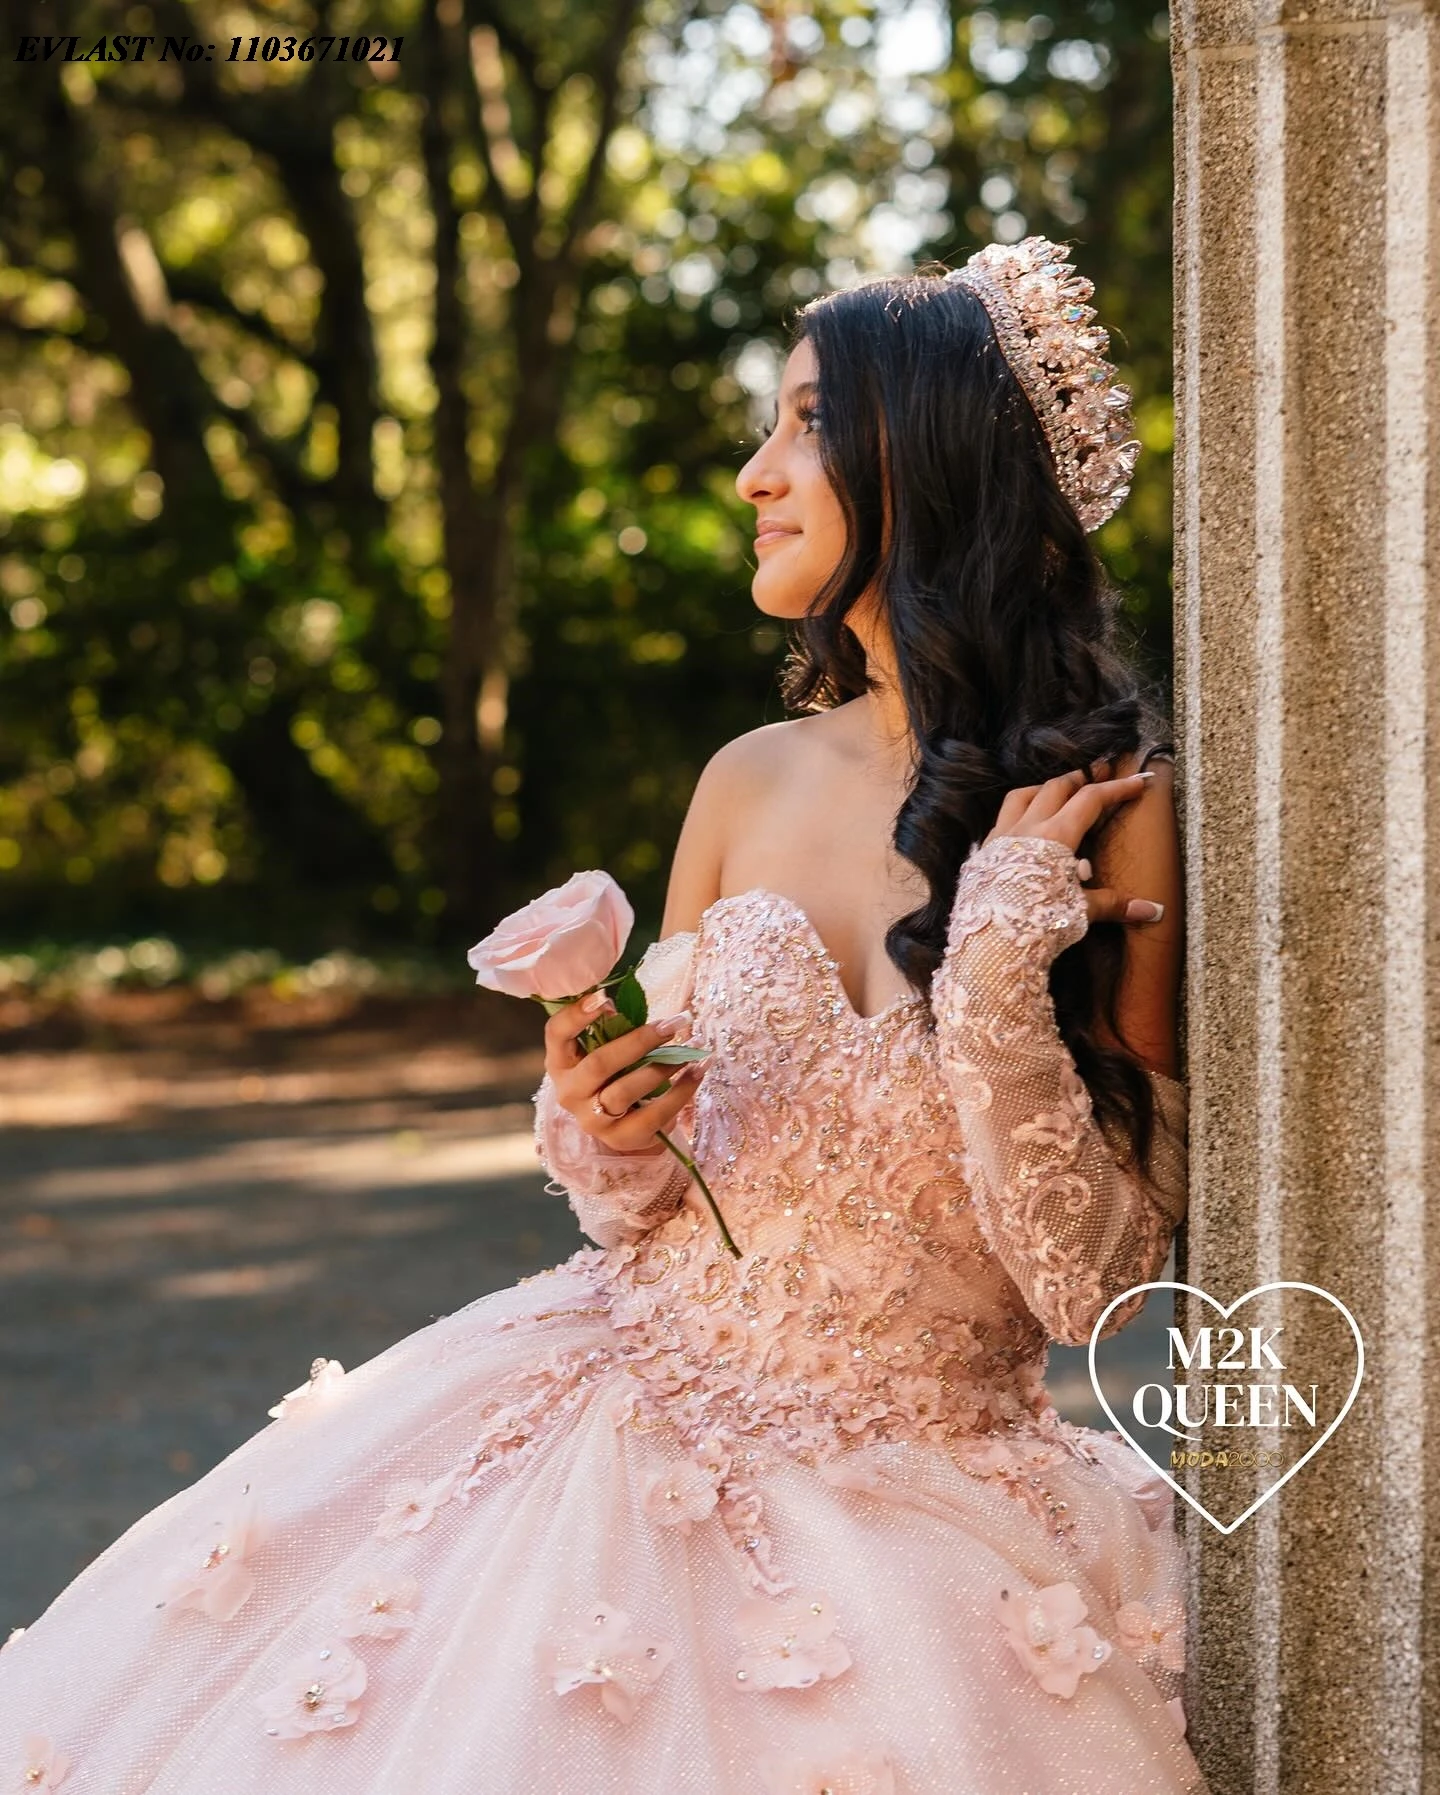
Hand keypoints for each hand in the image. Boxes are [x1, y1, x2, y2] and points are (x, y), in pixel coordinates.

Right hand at [543, 993, 711, 1153]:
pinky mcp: (621, 1138)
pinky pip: (653, 1116)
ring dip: (663, 1066)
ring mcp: (593, 1119)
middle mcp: (570, 1092)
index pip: (557, 1034)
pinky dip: (681, 1091)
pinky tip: (698, 1071)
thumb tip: (624, 1006)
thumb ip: (610, 1029)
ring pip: (626, 1091)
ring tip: (692, 1048)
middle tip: (673, 1024)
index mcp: (560, 1062)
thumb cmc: (612, 1073)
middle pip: (599, 1064)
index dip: (576, 1015)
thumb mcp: (602, 1050)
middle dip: (639, 1041)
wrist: (619, 1122)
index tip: (605, 996)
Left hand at [983, 756, 1166, 927]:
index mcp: (1056, 836)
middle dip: (1081, 778)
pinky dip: (1018, 812)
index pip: (1091, 800)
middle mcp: (1027, 828)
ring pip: (1022, 796)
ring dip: (1044, 788)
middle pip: (1056, 788)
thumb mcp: (1080, 912)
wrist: (988, 941)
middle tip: (1099, 772)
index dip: (1117, 788)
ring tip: (1058, 791)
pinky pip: (1001, 819)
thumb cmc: (1037, 924)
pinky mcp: (983, 852)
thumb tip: (1154, 911)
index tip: (1137, 781)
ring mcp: (1000, 837)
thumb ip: (1114, 904)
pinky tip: (1024, 825)